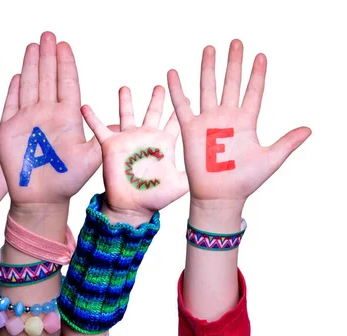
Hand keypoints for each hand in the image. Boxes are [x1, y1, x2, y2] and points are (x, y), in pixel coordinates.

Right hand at [0, 32, 100, 207]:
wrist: (41, 198)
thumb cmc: (66, 180)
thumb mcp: (90, 159)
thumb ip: (102, 139)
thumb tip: (121, 125)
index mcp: (67, 116)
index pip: (67, 83)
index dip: (65, 64)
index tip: (64, 45)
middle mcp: (47, 113)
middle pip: (47, 78)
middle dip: (47, 56)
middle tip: (48, 35)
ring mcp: (28, 119)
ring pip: (30, 85)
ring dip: (30, 65)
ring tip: (33, 45)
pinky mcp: (10, 129)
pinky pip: (11, 104)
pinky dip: (13, 89)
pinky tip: (16, 74)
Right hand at [81, 86, 188, 221]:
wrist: (132, 206)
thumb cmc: (156, 197)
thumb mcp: (181, 184)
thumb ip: (194, 170)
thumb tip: (211, 164)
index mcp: (165, 143)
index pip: (175, 121)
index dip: (181, 109)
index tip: (188, 96)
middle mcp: (147, 137)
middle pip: (152, 112)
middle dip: (156, 99)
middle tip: (160, 86)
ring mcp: (129, 140)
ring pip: (127, 114)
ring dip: (125, 101)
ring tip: (125, 88)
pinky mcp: (111, 145)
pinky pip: (100, 128)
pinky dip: (92, 117)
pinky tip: (85, 106)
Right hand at [167, 39, 310, 206]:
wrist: (220, 196)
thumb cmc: (244, 181)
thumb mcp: (271, 159)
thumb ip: (287, 142)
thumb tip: (309, 129)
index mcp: (246, 122)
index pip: (253, 92)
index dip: (257, 74)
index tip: (260, 56)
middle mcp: (227, 117)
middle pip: (231, 83)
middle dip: (233, 63)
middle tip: (236, 42)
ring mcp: (208, 121)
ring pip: (208, 88)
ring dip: (208, 68)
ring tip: (210, 48)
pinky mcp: (191, 129)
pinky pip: (182, 105)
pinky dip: (178, 89)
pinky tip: (173, 72)